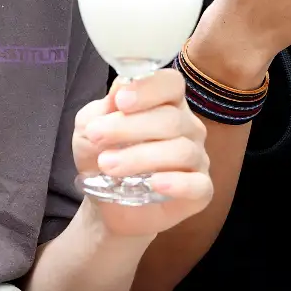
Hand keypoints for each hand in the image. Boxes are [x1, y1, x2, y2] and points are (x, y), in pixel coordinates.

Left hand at [73, 69, 212, 236]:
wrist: (107, 206)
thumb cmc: (102, 158)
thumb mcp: (90, 130)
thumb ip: (103, 109)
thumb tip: (122, 86)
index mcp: (165, 103)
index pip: (170, 83)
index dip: (148, 89)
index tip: (121, 102)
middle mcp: (187, 127)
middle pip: (171, 118)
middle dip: (131, 127)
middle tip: (98, 137)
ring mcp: (197, 159)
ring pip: (181, 150)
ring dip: (141, 156)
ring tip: (108, 165)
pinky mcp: (200, 191)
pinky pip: (198, 184)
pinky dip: (177, 183)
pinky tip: (154, 184)